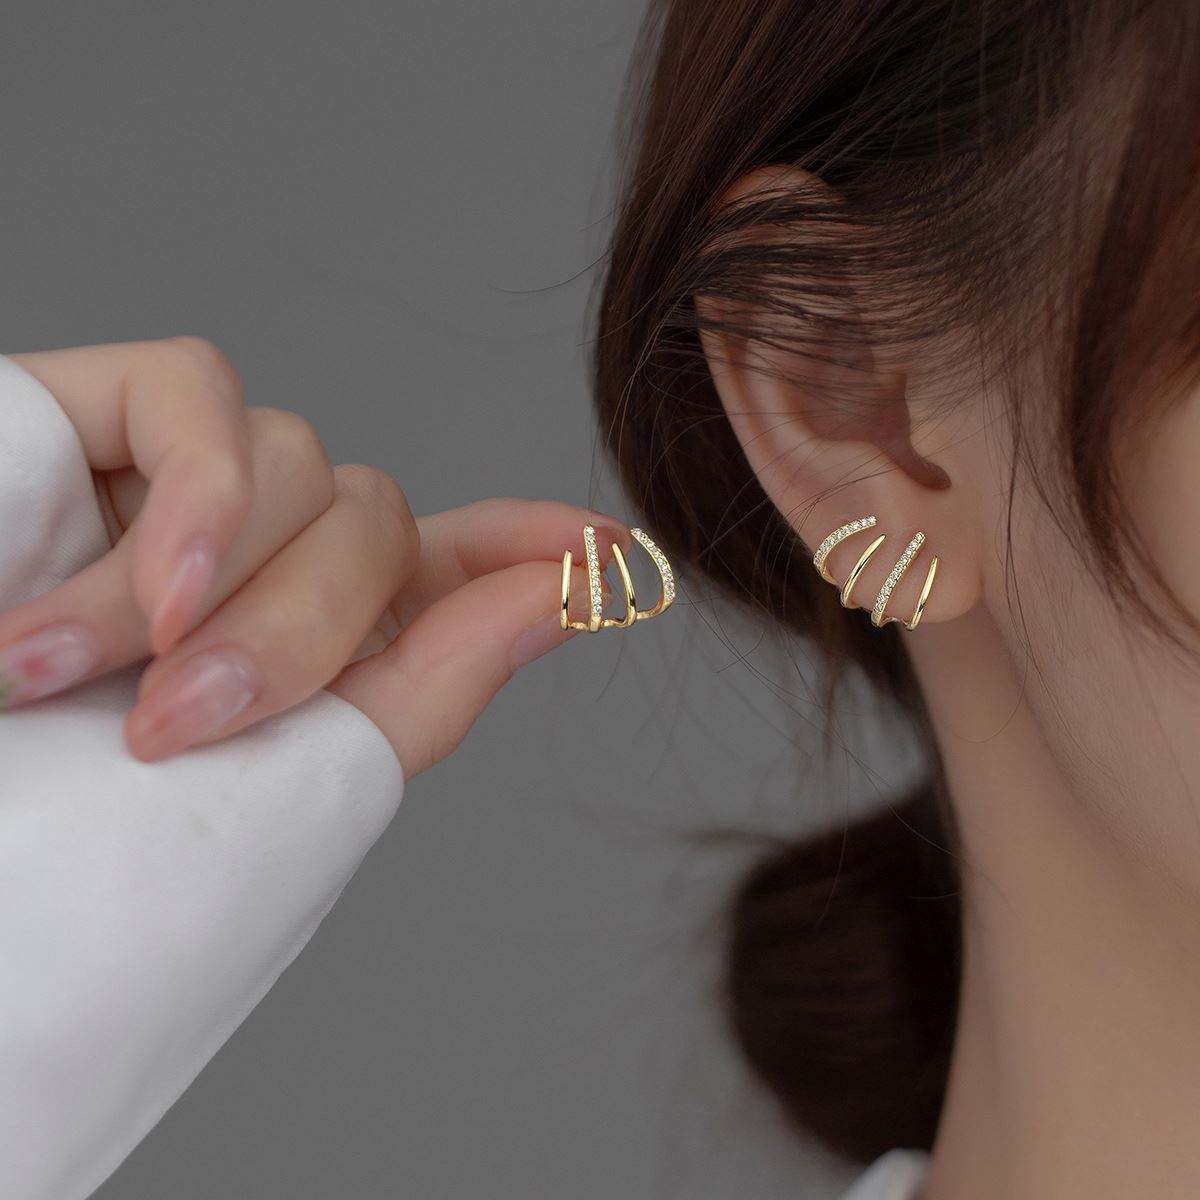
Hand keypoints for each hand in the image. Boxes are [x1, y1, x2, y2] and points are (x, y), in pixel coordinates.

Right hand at [0, 338, 628, 774]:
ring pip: (307, 466)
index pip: (436, 571)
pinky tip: (126, 602)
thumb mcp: (291, 788)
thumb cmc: (74, 873)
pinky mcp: (86, 418)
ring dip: (229, 598)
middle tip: (179, 728)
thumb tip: (568, 590)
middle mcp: (243, 566)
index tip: (620, 555)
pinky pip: (206, 398)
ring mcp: (165, 495)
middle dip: (313, 625)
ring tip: (101, 692)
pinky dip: (196, 506)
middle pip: (377, 522)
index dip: (525, 551)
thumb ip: (434, 678)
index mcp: (299, 654)